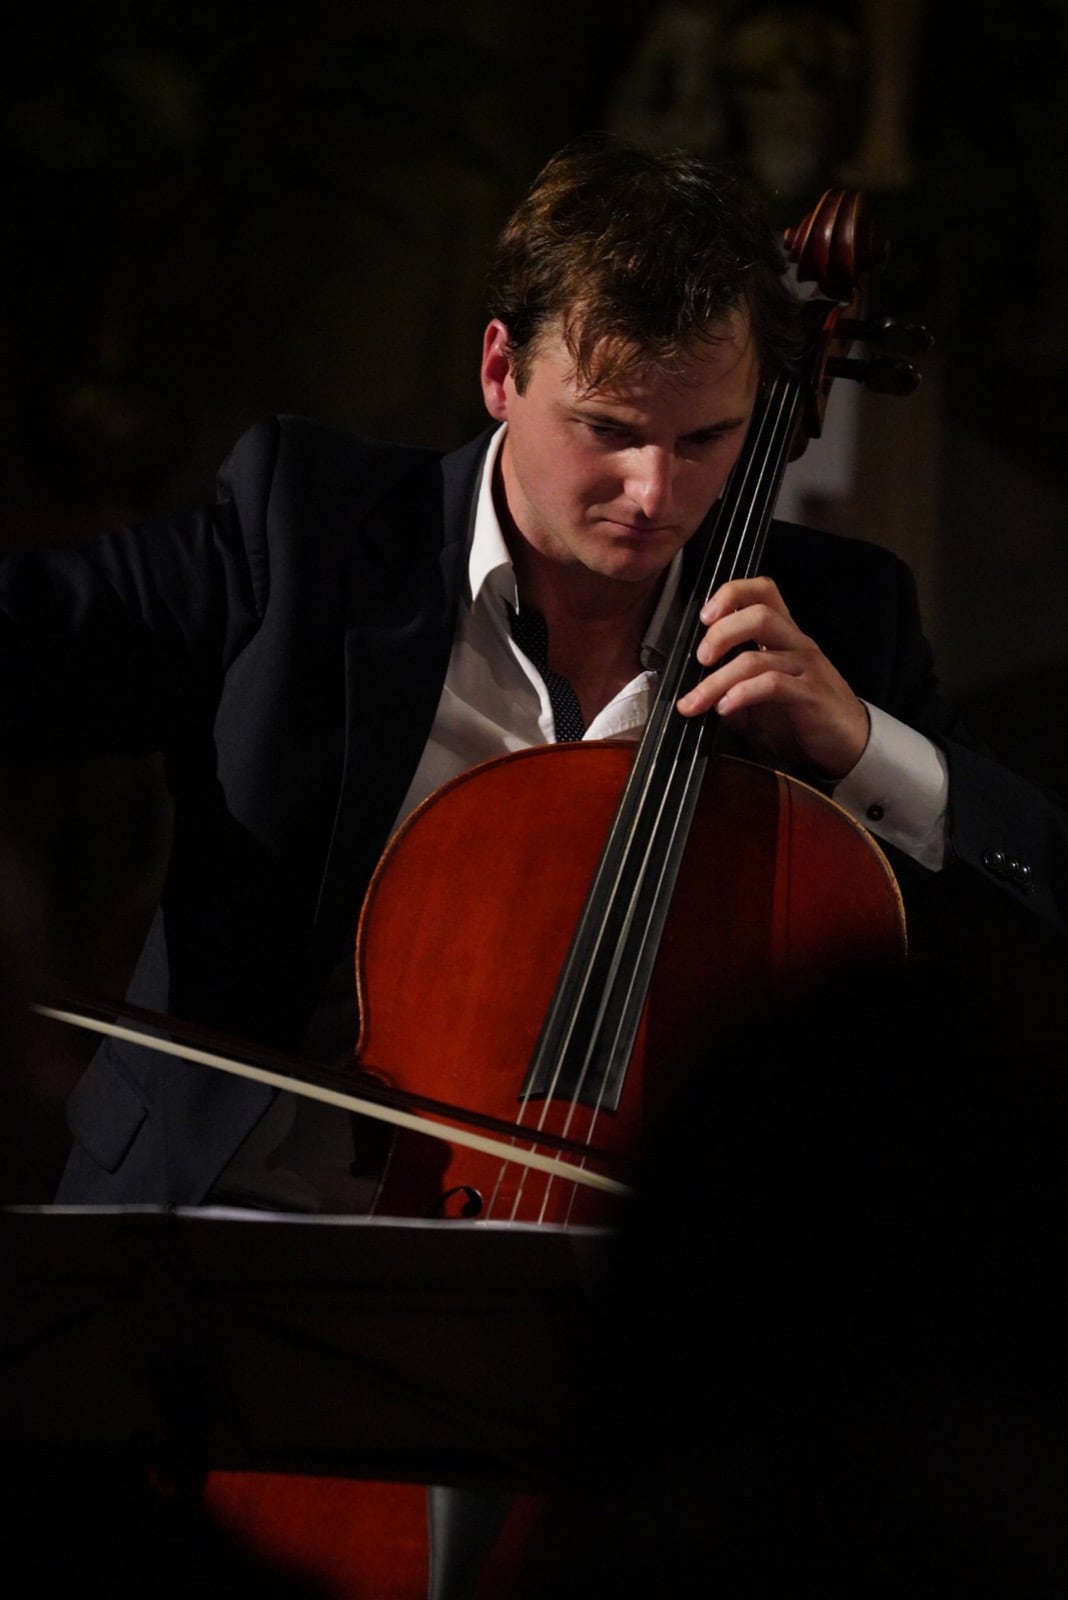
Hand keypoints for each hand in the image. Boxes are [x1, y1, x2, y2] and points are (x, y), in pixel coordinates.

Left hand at [675, 576, 869, 779]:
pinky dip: (742, 694)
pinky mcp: (811, 696)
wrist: (848, 744)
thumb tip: (691, 694)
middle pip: (760, 615)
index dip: (732, 594)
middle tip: (700, 658)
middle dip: (721, 633)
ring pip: (757, 657)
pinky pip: (772, 685)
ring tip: (697, 701)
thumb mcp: (758, 701)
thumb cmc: (801, 717)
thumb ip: (730, 690)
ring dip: (718, 679)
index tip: (704, 617)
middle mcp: (796, 644)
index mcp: (784, 636)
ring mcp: (806, 668)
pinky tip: (725, 710)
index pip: (763, 591)